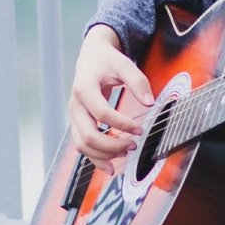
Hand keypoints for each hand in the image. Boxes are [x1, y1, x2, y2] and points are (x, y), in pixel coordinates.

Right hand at [69, 25, 154, 170]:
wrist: (91, 57)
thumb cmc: (107, 61)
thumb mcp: (124, 64)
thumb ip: (138, 81)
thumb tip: (150, 103)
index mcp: (84, 88)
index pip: (102, 113)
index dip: (122, 124)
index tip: (141, 129)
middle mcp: (75, 105)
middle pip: (88, 135)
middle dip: (112, 145)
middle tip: (133, 145)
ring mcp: (74, 117)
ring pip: (82, 145)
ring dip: (104, 154)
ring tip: (126, 153)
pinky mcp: (77, 124)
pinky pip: (82, 146)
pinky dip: (95, 158)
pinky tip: (111, 166)